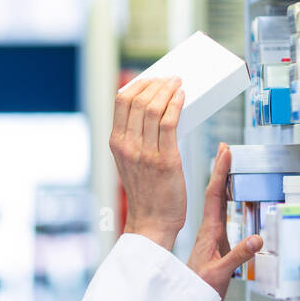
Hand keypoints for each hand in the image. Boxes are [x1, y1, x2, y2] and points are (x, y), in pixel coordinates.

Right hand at [110, 77, 187, 251]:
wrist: (152, 221)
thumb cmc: (146, 192)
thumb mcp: (130, 162)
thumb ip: (135, 139)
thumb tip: (152, 111)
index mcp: (116, 144)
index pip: (121, 101)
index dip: (138, 84)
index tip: (152, 79)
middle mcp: (127, 146)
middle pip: (138, 100)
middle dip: (156, 83)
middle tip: (170, 79)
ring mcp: (145, 153)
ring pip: (154, 108)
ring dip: (168, 90)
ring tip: (178, 84)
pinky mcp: (165, 160)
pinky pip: (170, 122)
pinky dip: (176, 104)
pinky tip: (182, 97)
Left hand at [188, 142, 262, 300]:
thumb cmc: (198, 292)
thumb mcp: (220, 274)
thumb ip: (238, 257)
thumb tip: (257, 239)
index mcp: (208, 233)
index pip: (214, 195)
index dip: (221, 172)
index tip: (225, 151)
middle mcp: (208, 232)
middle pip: (216, 195)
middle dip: (222, 171)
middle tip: (226, 149)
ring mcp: (211, 239)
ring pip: (218, 206)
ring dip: (225, 185)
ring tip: (230, 168)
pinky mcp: (215, 247)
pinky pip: (222, 219)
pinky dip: (228, 205)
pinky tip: (232, 201)